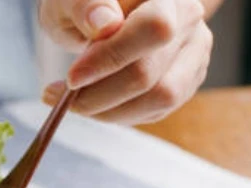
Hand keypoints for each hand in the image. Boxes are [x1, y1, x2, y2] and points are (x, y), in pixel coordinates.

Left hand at [39, 0, 212, 124]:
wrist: (96, 16)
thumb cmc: (82, 5)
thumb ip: (86, 5)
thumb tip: (104, 23)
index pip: (153, 29)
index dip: (112, 58)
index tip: (72, 78)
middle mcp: (188, 21)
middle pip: (152, 72)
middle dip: (98, 93)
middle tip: (58, 94)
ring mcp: (192, 52)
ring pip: (160, 98)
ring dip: (107, 110)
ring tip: (72, 101)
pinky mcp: (186, 80)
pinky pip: (155, 110)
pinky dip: (117, 114)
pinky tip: (93, 103)